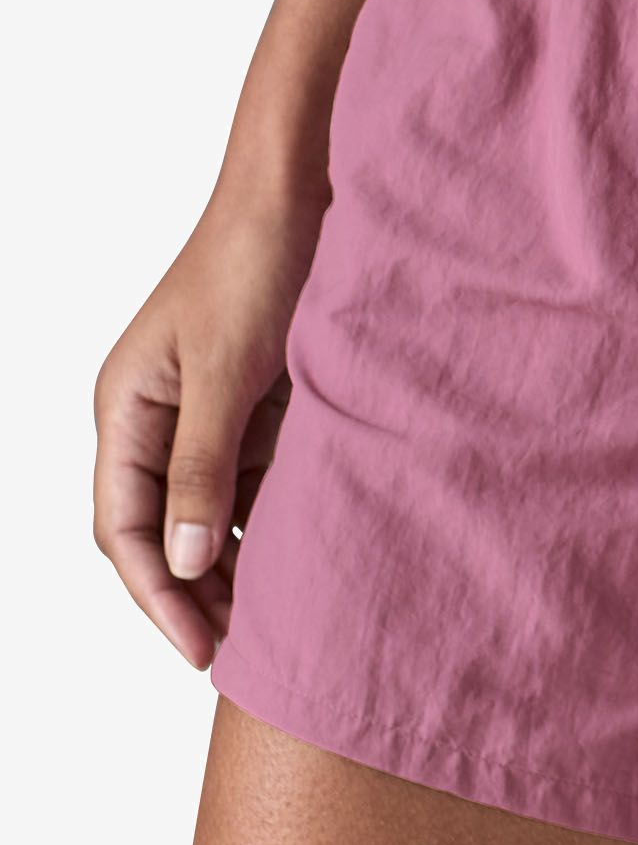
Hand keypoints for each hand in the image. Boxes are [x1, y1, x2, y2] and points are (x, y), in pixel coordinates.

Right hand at [93, 190, 323, 666]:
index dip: (158, 595)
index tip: (201, 649)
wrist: (305, 192)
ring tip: (278, 620)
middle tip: (244, 653)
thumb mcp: (228, 371)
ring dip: (238, 561)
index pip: (126, 529)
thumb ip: (204, 467)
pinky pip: (255, 476)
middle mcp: (158, 415)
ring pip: (213, 509)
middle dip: (197, 591)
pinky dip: (273, 517)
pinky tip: (304, 555)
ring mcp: (208, 409)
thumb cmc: (254, 262)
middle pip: (164, 529)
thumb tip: (185, 563)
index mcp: (126, 409)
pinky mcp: (257, 399)